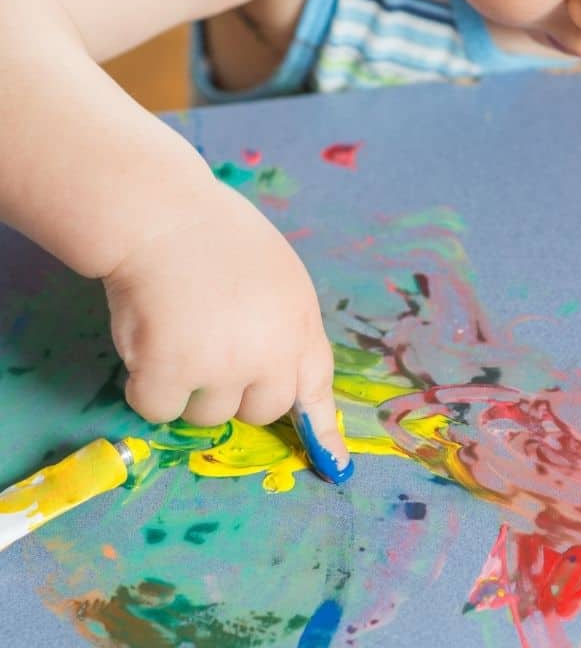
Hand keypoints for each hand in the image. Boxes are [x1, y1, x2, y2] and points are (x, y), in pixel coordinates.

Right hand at [103, 181, 351, 482]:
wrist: (162, 213)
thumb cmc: (213, 233)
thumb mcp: (275, 275)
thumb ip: (280, 324)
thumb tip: (267, 369)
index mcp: (299, 322)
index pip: (316, 386)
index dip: (324, 429)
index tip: (334, 467)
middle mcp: (272, 351)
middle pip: (261, 410)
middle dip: (234, 391)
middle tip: (207, 345)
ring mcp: (225, 365)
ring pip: (208, 415)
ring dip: (188, 386)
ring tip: (174, 329)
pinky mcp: (174, 373)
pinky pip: (157, 408)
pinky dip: (145, 384)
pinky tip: (145, 338)